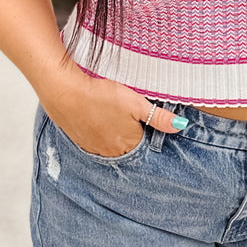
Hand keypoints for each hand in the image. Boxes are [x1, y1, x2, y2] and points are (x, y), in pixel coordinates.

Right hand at [39, 62, 186, 156]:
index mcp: (130, 144)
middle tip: (128, 115)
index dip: (148, 131)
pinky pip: (96, 143)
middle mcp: (113, 153)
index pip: (147, 144)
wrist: (65, 93)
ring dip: (115, 134)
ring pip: (112, 145)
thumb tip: (181, 126)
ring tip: (112, 115)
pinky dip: (100, 133)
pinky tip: (98, 119)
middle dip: (133, 134)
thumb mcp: (136, 103)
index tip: (145, 119)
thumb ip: (159, 117)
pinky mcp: (81, 142)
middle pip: (130, 147)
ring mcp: (95, 149)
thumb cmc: (102, 96)